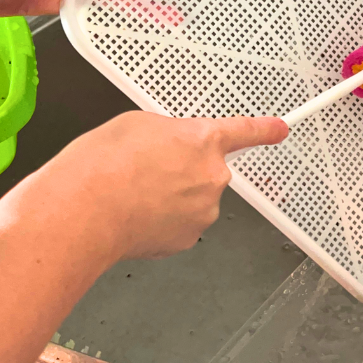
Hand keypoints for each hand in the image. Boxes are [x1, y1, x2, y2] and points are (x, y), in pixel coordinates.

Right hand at [32, 112, 287, 259]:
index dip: (263, 129)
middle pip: (206, 170)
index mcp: (202, 139)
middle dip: (182, 170)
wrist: (82, 211)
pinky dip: (162, 221)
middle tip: (144, 170)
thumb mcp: (136, 123)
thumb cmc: (102, 164)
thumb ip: (167, 132)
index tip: (279, 129)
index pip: (243, 131)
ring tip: (132, 194)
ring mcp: (203, 210)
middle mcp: (212, 175)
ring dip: (171, 196)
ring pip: (192, 199)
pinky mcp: (188, 238)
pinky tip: (135, 215)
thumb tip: (170, 143)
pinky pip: (180, 224)